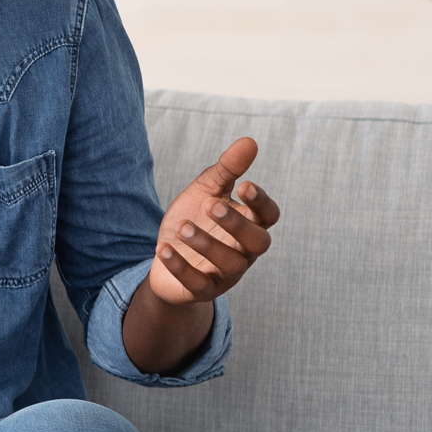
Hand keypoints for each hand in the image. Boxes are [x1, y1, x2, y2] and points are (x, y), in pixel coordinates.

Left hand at [148, 136, 281, 306]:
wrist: (166, 255)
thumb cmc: (195, 219)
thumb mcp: (206, 191)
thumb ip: (227, 170)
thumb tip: (249, 141)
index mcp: (249, 224)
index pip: (269, 216)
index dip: (261, 202)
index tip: (244, 186)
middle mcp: (244, 251)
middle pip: (257, 242)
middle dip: (237, 224)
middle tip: (211, 206)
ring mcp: (226, 273)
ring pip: (231, 264)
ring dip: (207, 245)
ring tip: (182, 227)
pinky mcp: (203, 289)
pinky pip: (198, 284)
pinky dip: (181, 267)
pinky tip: (163, 249)